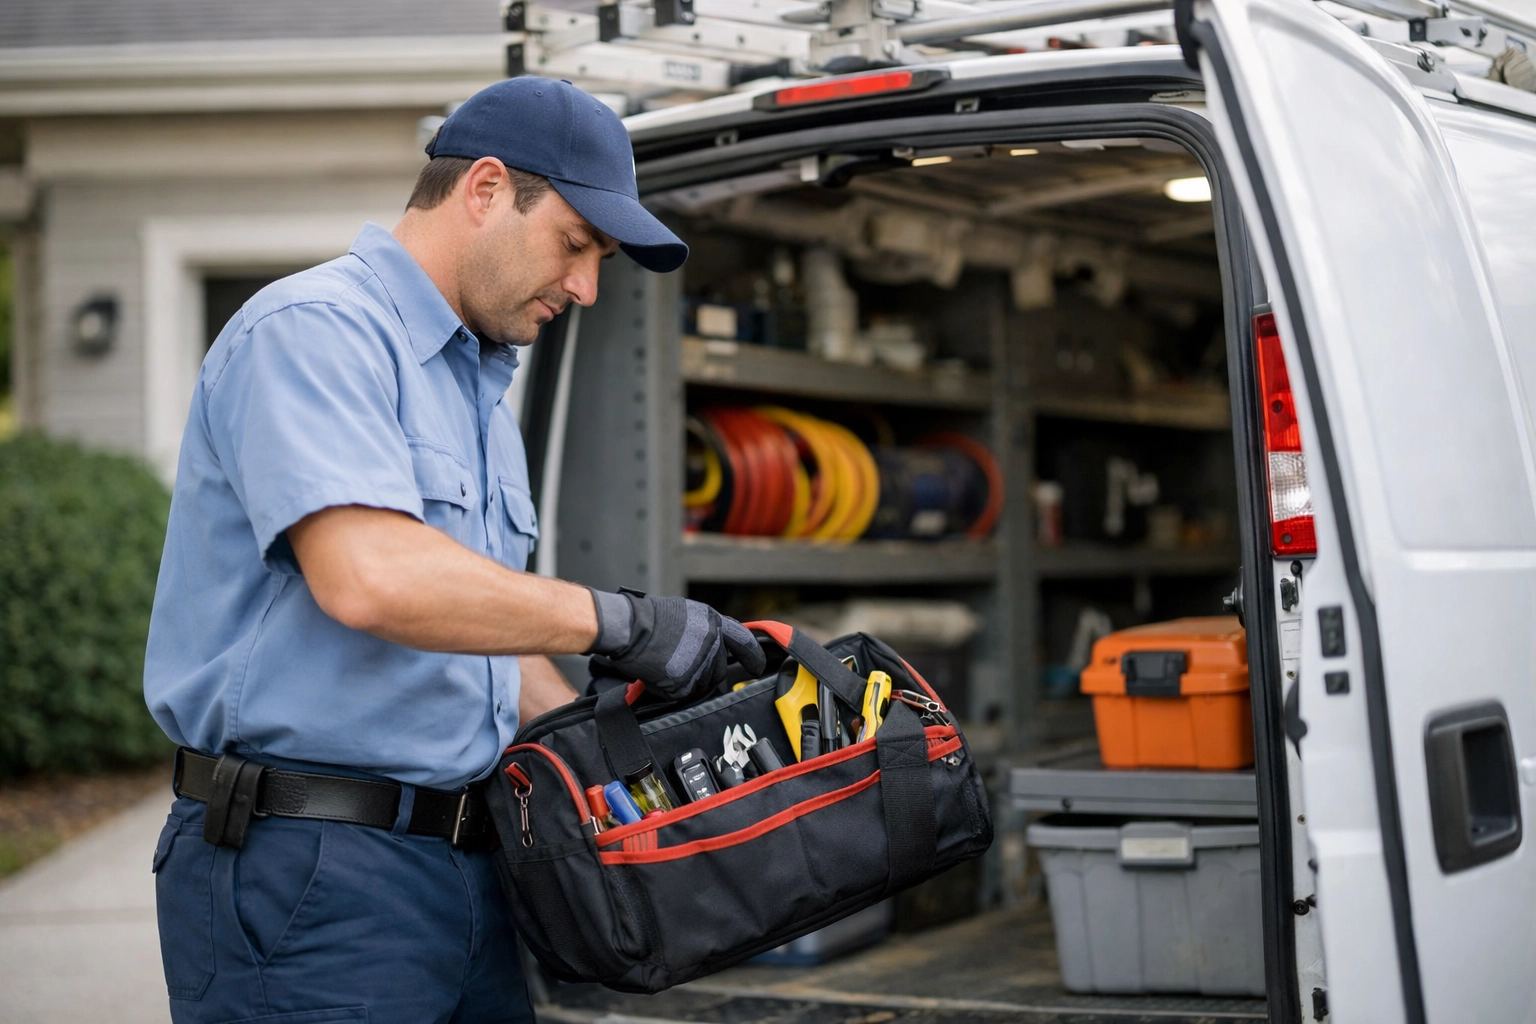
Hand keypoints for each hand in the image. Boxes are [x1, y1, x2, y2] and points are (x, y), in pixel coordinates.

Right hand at [586, 588, 766, 699]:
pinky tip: (659, 673)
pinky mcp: (685, 682)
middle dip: (705, 672)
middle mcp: (712, 642)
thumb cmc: (651, 618)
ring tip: (667, 664)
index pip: (744, 642)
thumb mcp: (688, 614)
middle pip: (719, 670)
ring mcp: (699, 663)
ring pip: (702, 684)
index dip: (753, 657)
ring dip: (688, 680)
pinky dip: (671, 688)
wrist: (630, 628)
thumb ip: (707, 629)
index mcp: (713, 622)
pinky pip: (683, 693)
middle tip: (681, 664)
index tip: (756, 668)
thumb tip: (716, 644)